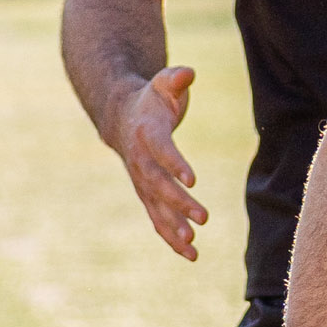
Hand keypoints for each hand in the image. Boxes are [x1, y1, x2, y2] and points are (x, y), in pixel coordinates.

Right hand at [106, 66, 208, 260]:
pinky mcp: (148, 195)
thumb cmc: (153, 99)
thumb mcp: (164, 83)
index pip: (161, 150)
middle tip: (203, 216)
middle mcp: (141, 161)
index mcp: (147, 133)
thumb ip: (175, 78)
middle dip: (179, 202)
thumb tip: (188, 73)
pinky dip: (171, 236)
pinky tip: (190, 253)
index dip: (175, 163)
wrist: (124, 118)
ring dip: (174, 227)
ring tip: (193, 244)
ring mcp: (142, 181)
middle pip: (158, 185)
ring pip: (156, 208)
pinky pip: (157, 219)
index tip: (193, 178)